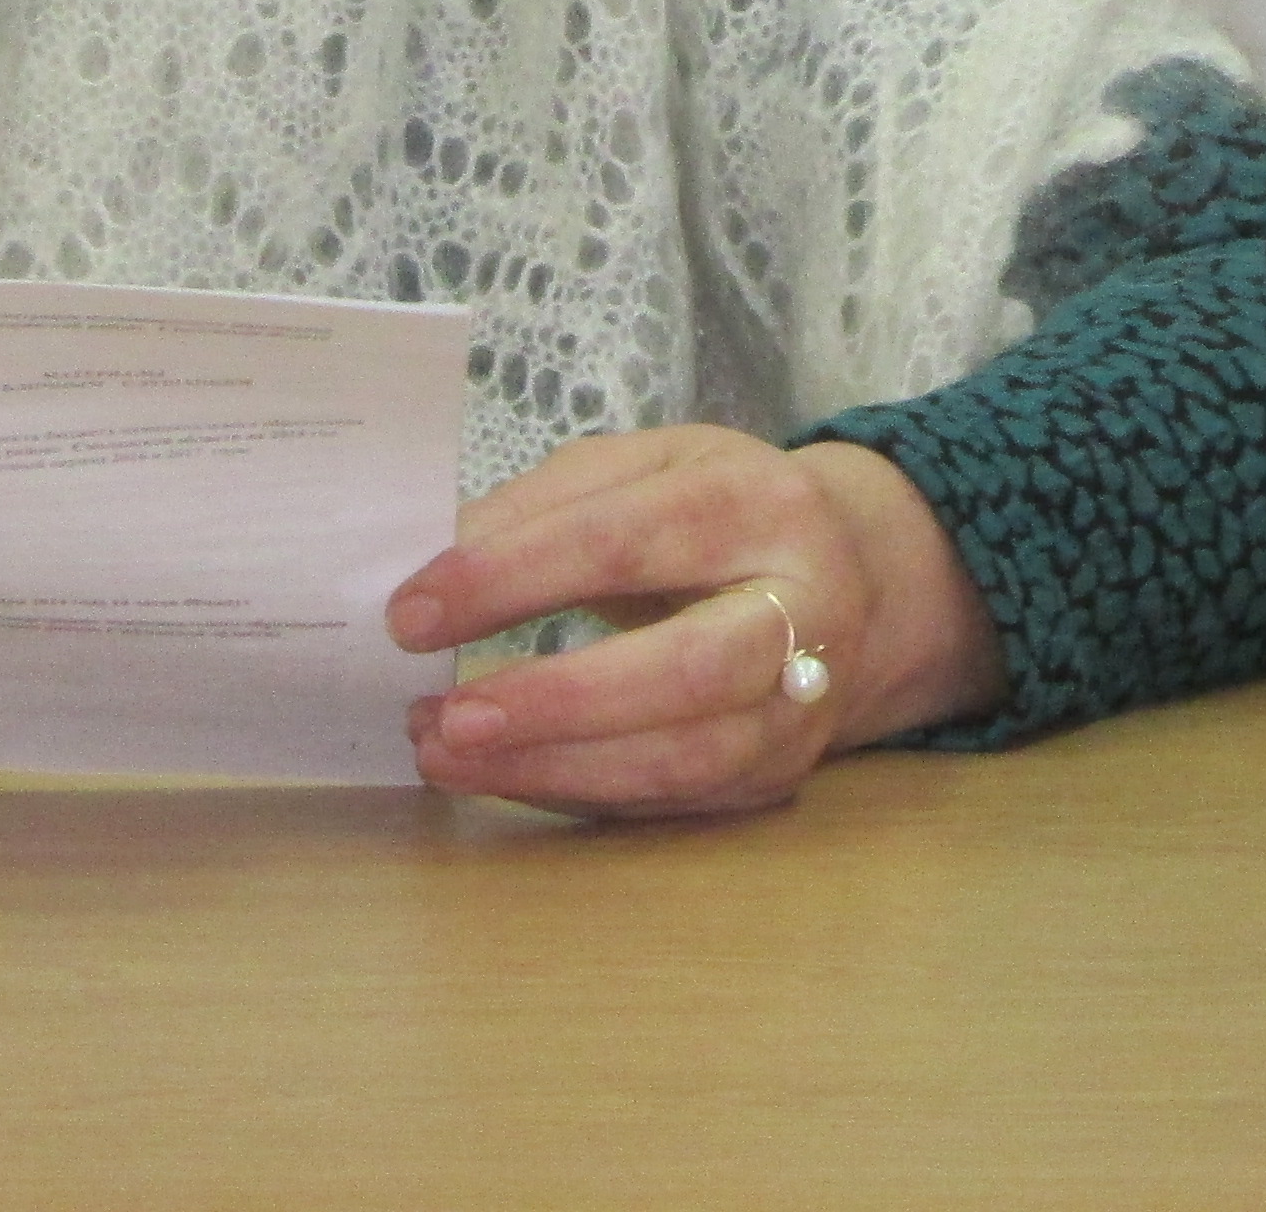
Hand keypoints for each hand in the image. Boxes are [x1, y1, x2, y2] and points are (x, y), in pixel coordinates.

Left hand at [381, 427, 1001, 818]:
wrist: (856, 578)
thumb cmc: (720, 508)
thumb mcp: (645, 465)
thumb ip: (546, 504)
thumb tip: (438, 561)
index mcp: (760, 504)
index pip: (624, 540)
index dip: (511, 578)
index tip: (409, 612)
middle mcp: (802, 610)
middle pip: (685, 670)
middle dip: (554, 701)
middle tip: (441, 717)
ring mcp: (802, 707)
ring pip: (684, 759)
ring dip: (552, 768)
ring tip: (444, 753)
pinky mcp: (780, 774)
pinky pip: (672, 799)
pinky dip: (576, 793)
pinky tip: (499, 773)